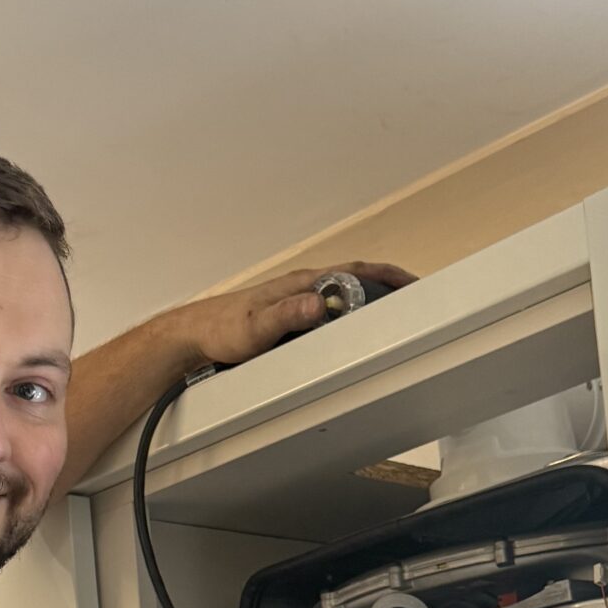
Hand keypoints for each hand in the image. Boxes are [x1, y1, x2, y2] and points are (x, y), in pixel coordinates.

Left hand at [163, 261, 414, 371]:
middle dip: (387, 286)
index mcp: (301, 283)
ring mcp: (296, 299)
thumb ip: (289, 314)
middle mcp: (302, 287)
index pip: (355, 271)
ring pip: (342, 296)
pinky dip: (347, 315)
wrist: (195, 336)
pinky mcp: (288, 315)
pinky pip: (327, 311)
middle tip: (413, 300)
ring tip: (392, 315)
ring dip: (369, 300)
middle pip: (355, 281)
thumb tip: (320, 303)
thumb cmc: (222, 329)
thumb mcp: (257, 326)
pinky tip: (350, 331)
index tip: (412, 283)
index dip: (387, 275)